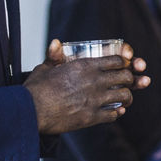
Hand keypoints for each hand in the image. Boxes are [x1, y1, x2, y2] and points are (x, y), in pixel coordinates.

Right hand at [24, 40, 147, 133]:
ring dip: (126, 97)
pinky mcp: (91, 117)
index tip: (124, 66)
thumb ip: (54, 56)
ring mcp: (94, 100)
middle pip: (125, 77)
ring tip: (124, 99)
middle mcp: (93, 81)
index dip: (124, 63)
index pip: (116, 60)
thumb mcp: (45, 67)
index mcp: (84, 66)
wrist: (30, 111)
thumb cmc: (36, 89)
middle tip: (127, 83)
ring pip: (124, 95)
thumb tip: (56, 43)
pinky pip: (113, 114)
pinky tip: (115, 111)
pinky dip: (117, 113)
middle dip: (129, 79)